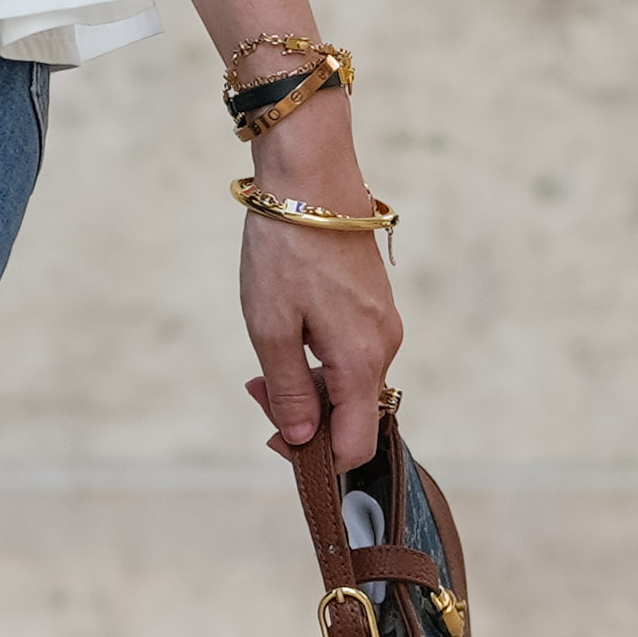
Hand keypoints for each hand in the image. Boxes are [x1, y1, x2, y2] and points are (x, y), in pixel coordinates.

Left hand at [234, 112, 399, 467]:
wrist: (312, 178)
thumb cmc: (287, 250)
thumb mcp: (271, 327)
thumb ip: (288, 391)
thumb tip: (302, 440)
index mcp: (359, 361)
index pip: (356, 445)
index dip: (316, 458)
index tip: (273, 436)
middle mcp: (383, 348)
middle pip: (350, 415)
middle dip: (302, 415)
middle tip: (254, 386)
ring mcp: (383, 325)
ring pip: (348, 384)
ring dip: (307, 385)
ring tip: (263, 353)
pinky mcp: (374, 307)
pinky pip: (350, 355)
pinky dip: (318, 359)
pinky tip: (286, 332)